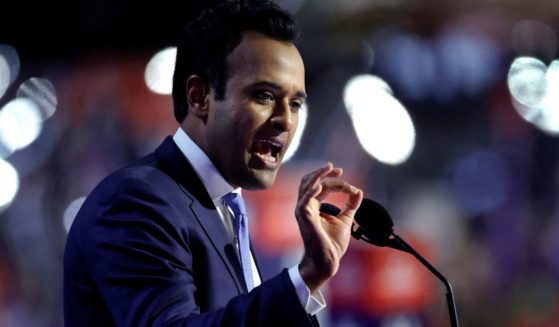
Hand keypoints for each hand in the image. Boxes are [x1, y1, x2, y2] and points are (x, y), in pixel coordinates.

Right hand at [295, 162, 362, 291]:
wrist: (327, 261)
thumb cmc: (332, 244)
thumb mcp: (346, 220)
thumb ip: (350, 205)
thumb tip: (358, 191)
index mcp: (314, 206)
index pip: (321, 186)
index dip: (335, 182)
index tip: (351, 188)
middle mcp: (306, 206)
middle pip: (310, 181)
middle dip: (322, 172)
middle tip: (337, 169)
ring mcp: (303, 211)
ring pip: (305, 186)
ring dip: (317, 175)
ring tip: (329, 168)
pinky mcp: (304, 218)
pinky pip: (304, 201)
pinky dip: (311, 192)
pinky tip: (320, 186)